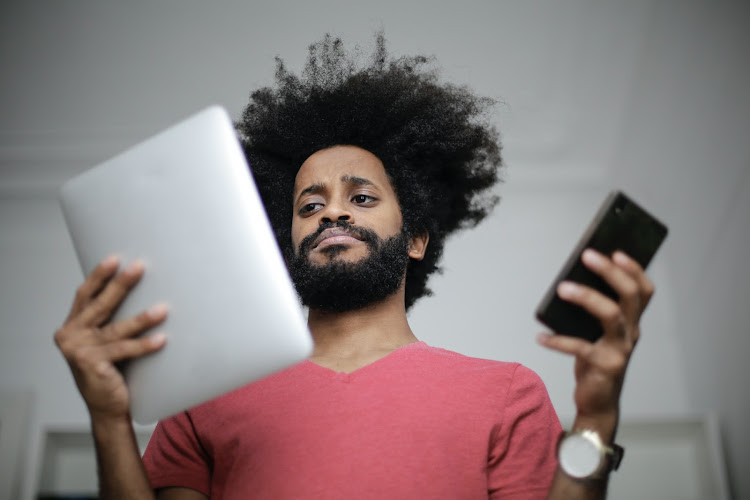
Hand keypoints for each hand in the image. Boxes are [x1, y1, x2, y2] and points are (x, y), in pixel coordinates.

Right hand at [54, 256, 167, 421]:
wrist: (107, 408)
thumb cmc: (111, 370)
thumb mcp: (104, 341)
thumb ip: (109, 320)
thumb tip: (137, 289)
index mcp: (71, 326)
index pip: (85, 295)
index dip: (98, 276)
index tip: (115, 259)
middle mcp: (70, 336)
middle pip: (100, 305)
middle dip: (121, 284)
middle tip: (139, 267)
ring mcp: (79, 351)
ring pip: (117, 329)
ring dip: (142, 318)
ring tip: (163, 309)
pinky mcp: (91, 365)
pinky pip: (124, 350)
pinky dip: (144, 345)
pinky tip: (161, 339)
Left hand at [537, 249, 653, 422]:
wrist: (599, 402)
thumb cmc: (595, 361)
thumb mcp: (597, 334)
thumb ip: (592, 313)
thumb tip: (568, 282)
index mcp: (631, 323)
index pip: (643, 290)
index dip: (634, 270)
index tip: (616, 251)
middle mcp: (631, 333)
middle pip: (630, 295)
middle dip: (610, 272)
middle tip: (586, 256)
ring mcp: (620, 350)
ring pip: (610, 315)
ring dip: (585, 297)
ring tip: (561, 288)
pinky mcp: (604, 366)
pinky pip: (580, 347)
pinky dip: (558, 340)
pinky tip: (540, 337)